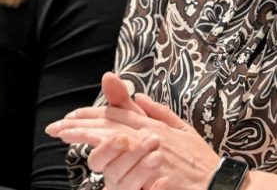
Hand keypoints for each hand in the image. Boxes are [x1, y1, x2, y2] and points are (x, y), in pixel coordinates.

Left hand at [47, 73, 219, 189]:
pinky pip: (130, 166)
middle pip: (111, 125)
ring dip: (90, 138)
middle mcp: (152, 136)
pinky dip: (113, 160)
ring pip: (116, 141)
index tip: (69, 118)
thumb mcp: (183, 129)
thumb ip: (159, 113)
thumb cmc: (200, 160)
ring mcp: (154, 154)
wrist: (219, 184)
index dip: (92, 114)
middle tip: (57, 126)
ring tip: (67, 136)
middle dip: (82, 124)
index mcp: (155, 126)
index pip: (117, 114)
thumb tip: (140, 96)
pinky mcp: (157, 173)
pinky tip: (94, 159)